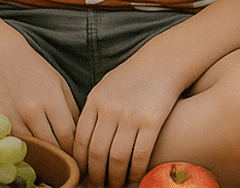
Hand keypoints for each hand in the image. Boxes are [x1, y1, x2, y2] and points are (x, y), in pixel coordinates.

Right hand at [0, 32, 77, 151]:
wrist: (2, 56)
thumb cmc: (35, 70)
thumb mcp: (59, 84)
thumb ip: (72, 111)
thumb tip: (82, 139)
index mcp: (52, 99)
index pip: (69, 137)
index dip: (74, 150)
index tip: (76, 156)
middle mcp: (33, 109)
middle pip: (52, 147)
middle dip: (60, 157)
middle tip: (64, 164)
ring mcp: (14, 116)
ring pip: (33, 149)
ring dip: (42, 156)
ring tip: (48, 161)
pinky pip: (14, 144)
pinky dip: (22, 150)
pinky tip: (28, 150)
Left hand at [72, 53, 181, 186]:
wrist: (160, 63)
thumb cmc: (131, 78)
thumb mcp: (105, 88)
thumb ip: (94, 111)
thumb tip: (83, 140)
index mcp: (94, 100)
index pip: (80, 138)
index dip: (80, 161)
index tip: (82, 174)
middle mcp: (109, 108)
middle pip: (96, 152)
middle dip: (96, 175)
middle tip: (97, 186)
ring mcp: (129, 115)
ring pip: (116, 158)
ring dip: (115, 178)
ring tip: (115, 186)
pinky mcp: (151, 122)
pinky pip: (140, 156)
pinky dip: (136, 173)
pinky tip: (136, 179)